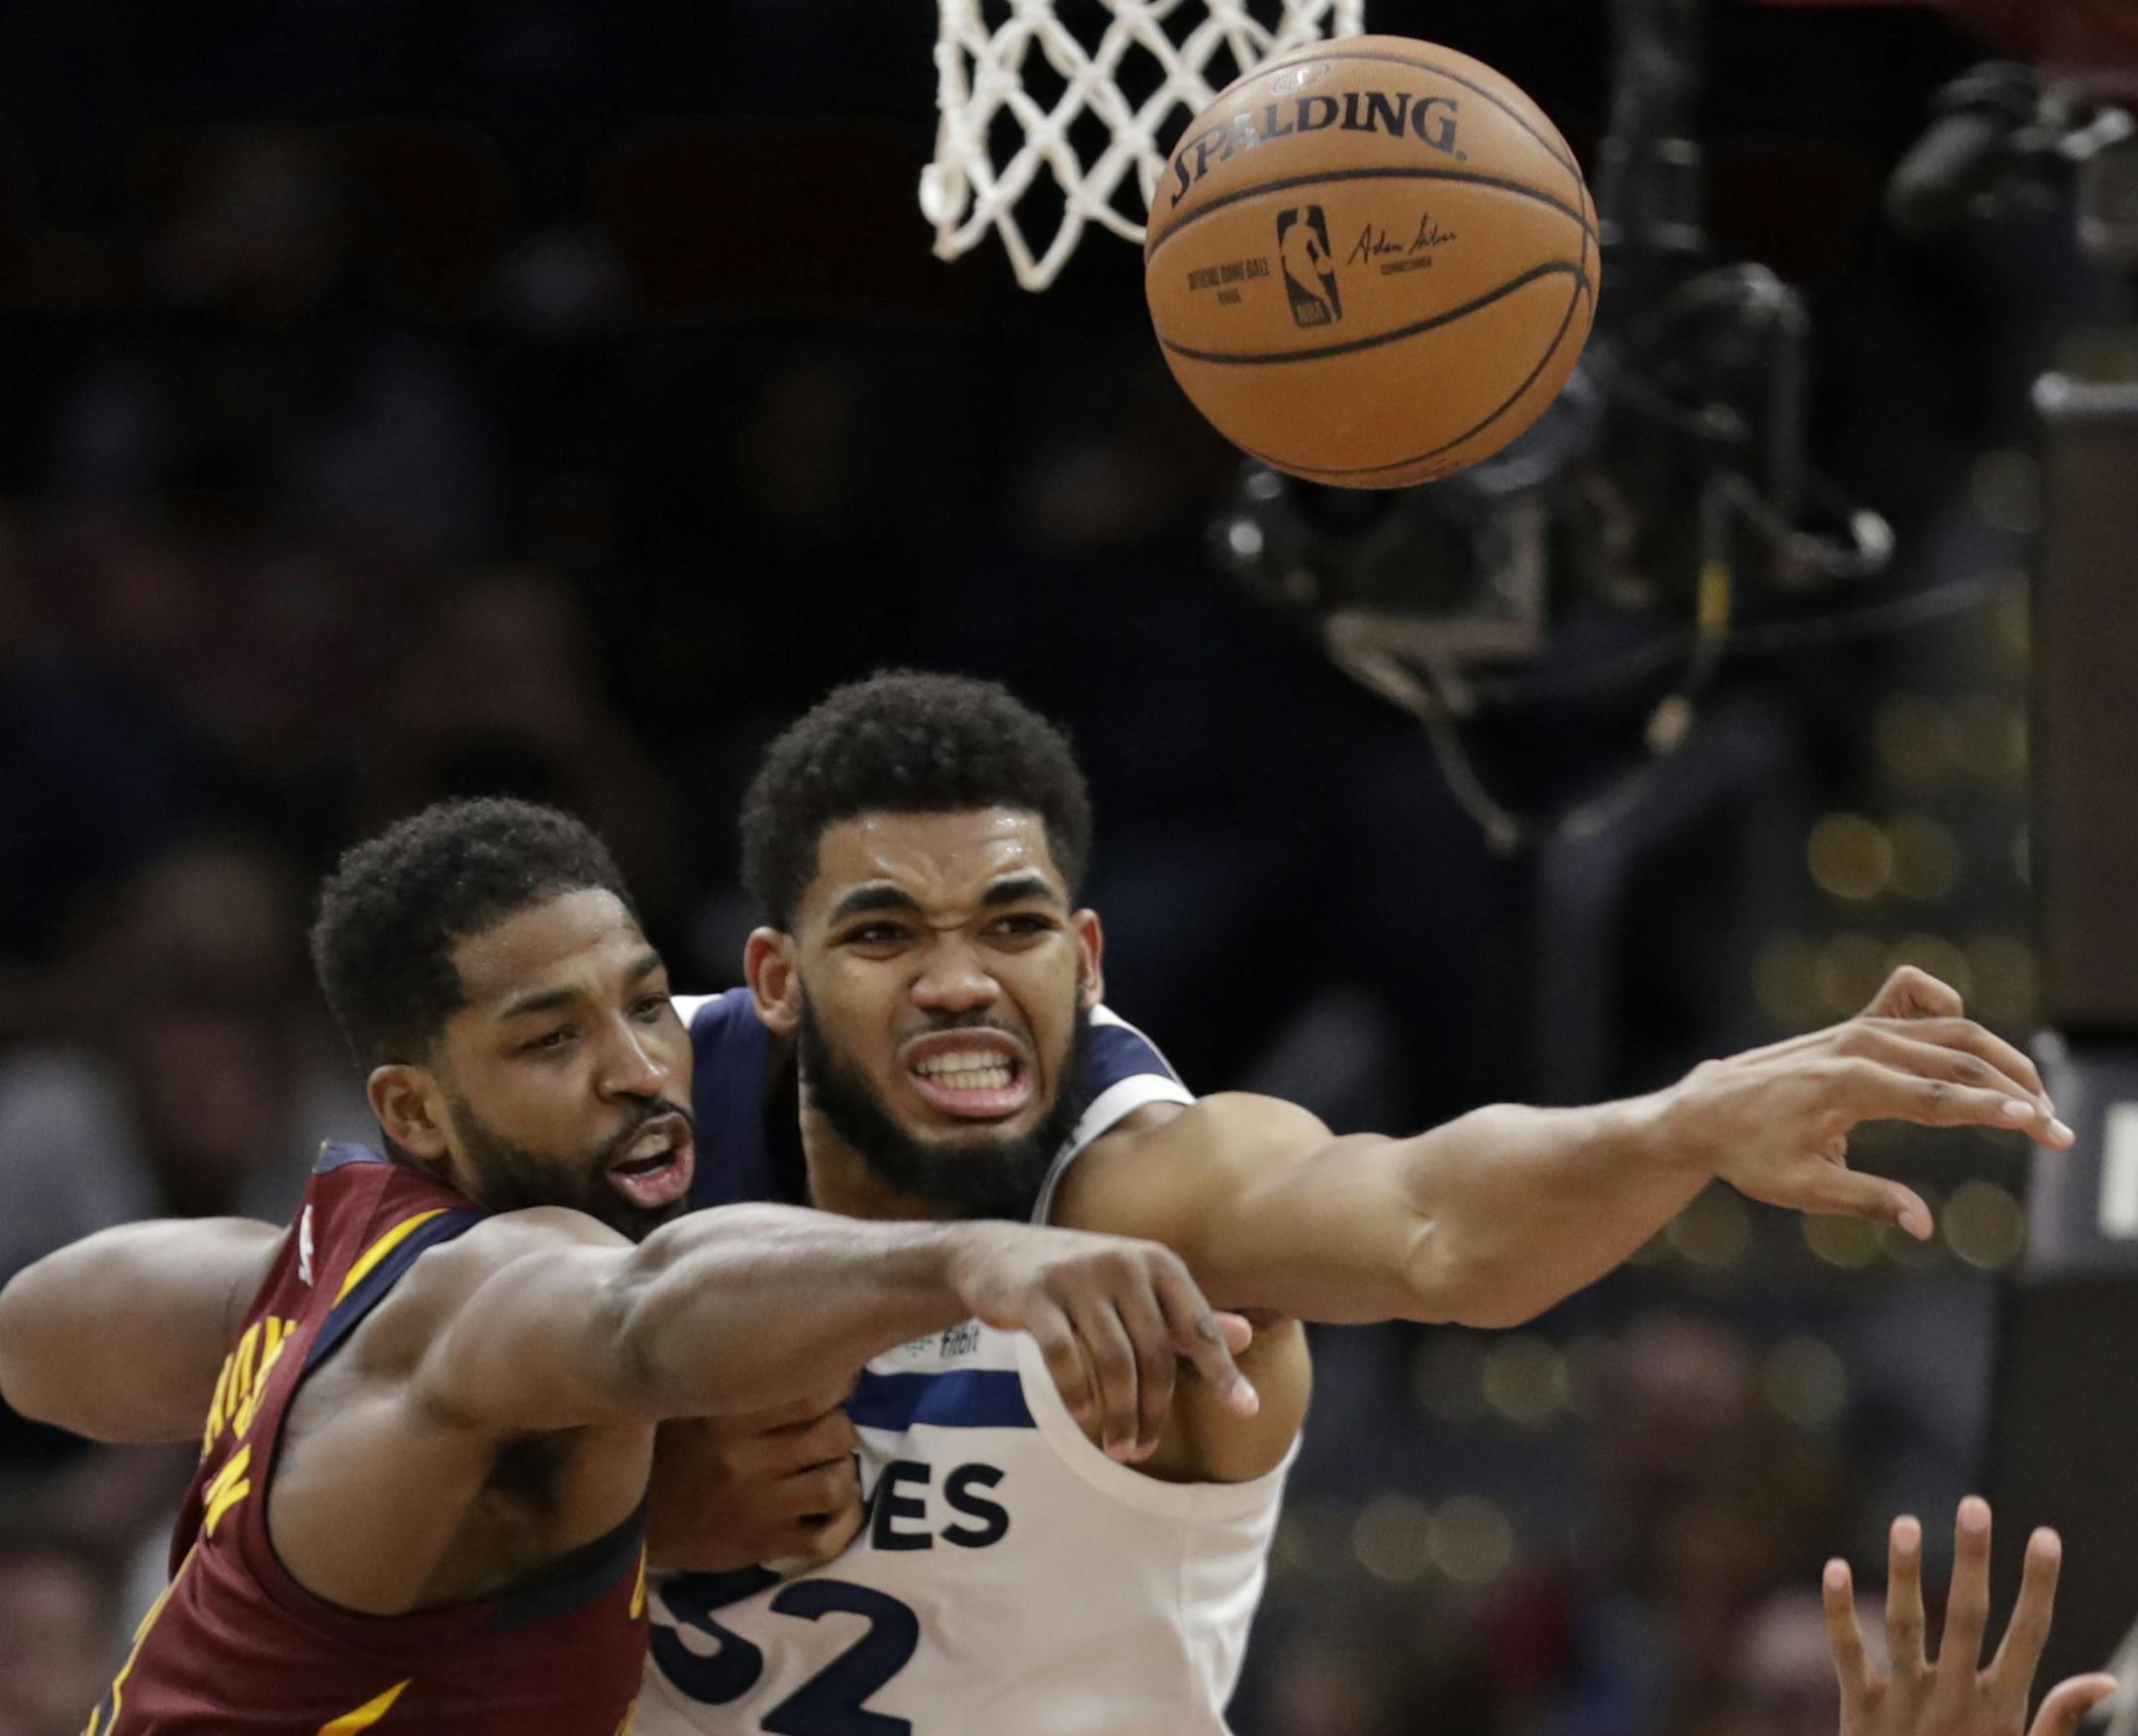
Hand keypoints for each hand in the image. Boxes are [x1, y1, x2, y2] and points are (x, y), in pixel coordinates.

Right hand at [648, 1384, 862, 1573]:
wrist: (631, 1520)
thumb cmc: (665, 1448)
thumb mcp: (689, 1399)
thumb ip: (737, 1377)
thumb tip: (799, 1345)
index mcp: (725, 1414)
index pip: (810, 1390)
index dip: (838, 1383)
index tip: (835, 1381)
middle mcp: (742, 1458)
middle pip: (834, 1433)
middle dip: (840, 1428)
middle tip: (827, 1427)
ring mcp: (754, 1507)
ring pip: (835, 1484)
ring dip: (843, 1473)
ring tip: (829, 1466)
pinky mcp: (759, 1546)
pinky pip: (824, 1539)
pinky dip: (843, 1523)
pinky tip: (837, 1509)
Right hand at [946, 1223, 1257, 1461]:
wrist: (997, 1253)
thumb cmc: (1081, 1279)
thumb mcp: (1138, 1288)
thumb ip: (1186, 1314)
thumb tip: (1246, 1336)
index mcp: (1156, 1262)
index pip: (1198, 1325)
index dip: (1223, 1371)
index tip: (1246, 1411)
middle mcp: (1123, 1263)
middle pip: (1155, 1353)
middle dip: (1153, 1411)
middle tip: (1143, 1451)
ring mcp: (1078, 1277)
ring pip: (1114, 1361)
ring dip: (1118, 1414)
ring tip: (1118, 1448)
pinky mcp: (1037, 1295)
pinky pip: (1063, 1354)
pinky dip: (1076, 1390)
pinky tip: (1083, 1413)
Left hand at [1664, 968, 2072, 1238]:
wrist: (1705, 1110)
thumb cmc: (1750, 1154)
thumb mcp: (1800, 1188)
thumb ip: (1866, 1200)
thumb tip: (1923, 1223)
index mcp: (1845, 1085)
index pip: (1935, 1097)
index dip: (1990, 1110)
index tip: (2038, 1125)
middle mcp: (1857, 1046)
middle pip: (1956, 1059)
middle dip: (2013, 1091)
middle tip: (2055, 1130)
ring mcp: (1857, 1028)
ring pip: (1949, 1030)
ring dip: (1999, 1059)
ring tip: (2034, 1099)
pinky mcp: (1855, 1023)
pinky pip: (1911, 995)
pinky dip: (1946, 1006)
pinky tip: (1966, 1036)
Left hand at [1824, 1497, 2117, 1735]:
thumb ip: (2058, 1718)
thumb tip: (2106, 1681)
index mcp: (2001, 1707)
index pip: (2028, 1636)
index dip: (2038, 1586)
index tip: (2046, 1535)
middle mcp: (1956, 1698)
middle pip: (1968, 1617)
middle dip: (1974, 1561)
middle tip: (1975, 1505)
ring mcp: (1907, 1703)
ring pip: (1906, 1626)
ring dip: (1906, 1574)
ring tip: (1906, 1523)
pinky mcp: (1861, 1710)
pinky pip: (1847, 1654)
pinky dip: (1839, 1612)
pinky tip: (1834, 1566)